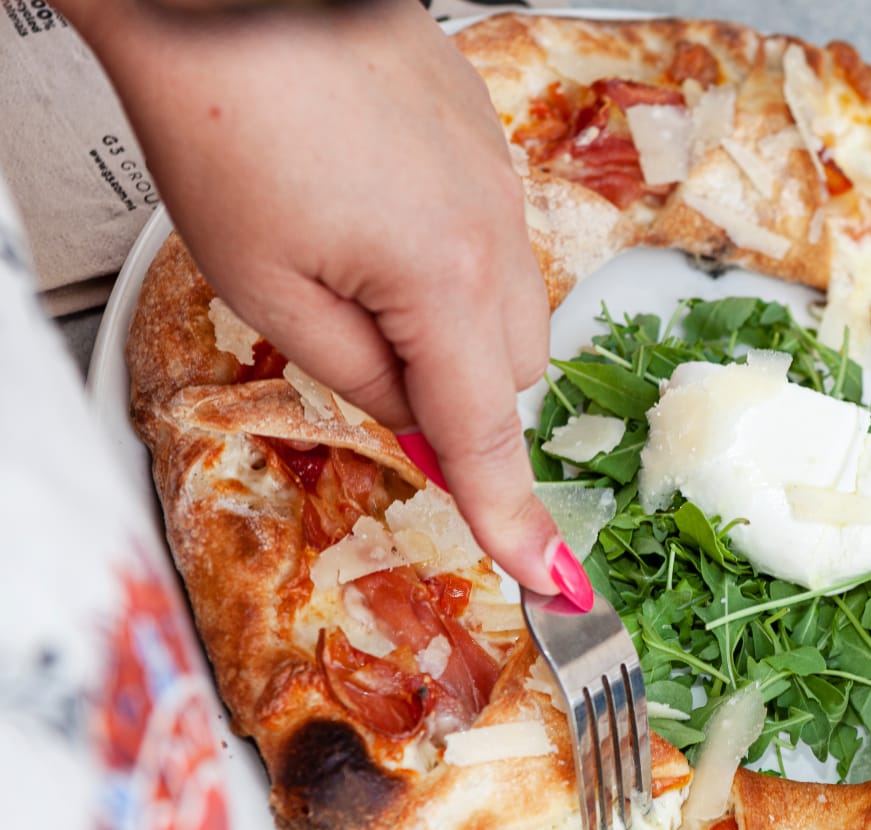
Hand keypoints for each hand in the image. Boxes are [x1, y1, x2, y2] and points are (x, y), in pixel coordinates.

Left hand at [63, 0, 580, 598]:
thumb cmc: (228, 121)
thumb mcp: (268, 287)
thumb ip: (359, 378)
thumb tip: (418, 421)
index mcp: (446, 281)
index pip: (486, 432)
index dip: (513, 514)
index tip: (550, 576)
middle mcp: (498, 232)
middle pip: (511, 370)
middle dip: (452, 387)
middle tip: (358, 345)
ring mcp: (501, 181)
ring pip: (509, 303)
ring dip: (452, 320)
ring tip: (356, 258)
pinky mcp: (488, 142)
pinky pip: (496, 237)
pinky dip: (451, 256)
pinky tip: (374, 208)